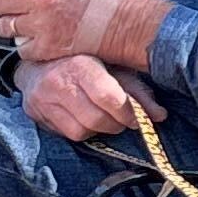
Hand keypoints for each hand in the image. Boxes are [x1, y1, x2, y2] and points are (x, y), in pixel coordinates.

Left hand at [0, 0, 161, 66]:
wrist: (132, 27)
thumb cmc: (118, 0)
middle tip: (6, 6)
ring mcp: (42, 24)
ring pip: (4, 26)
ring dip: (8, 26)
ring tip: (19, 26)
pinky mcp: (47, 48)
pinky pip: (20, 49)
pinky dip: (25, 47)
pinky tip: (36, 42)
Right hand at [20, 53, 159, 143]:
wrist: (38, 62)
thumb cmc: (84, 61)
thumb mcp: (113, 67)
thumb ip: (137, 91)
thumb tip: (160, 116)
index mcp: (81, 65)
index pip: (107, 97)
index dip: (127, 112)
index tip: (137, 117)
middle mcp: (58, 83)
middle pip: (95, 119)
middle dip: (116, 124)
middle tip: (123, 119)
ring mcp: (43, 101)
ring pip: (80, 131)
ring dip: (99, 129)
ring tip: (104, 117)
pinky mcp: (36, 115)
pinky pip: (67, 135)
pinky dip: (82, 131)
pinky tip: (86, 119)